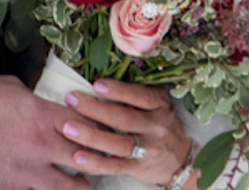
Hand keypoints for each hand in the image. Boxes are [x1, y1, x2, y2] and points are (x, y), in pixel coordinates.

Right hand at [0, 75, 89, 189]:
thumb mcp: (9, 88)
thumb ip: (34, 100)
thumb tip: (44, 105)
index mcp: (42, 117)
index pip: (89, 125)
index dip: (99, 129)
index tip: (102, 131)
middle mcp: (39, 147)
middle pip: (87, 160)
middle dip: (96, 161)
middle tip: (98, 160)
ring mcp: (24, 174)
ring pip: (68, 189)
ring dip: (76, 186)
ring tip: (78, 184)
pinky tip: (41, 188)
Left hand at [60, 78, 196, 187]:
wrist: (179, 160)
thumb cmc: (162, 125)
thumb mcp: (159, 105)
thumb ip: (137, 94)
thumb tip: (102, 80)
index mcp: (160, 106)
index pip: (140, 96)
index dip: (118, 90)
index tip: (96, 84)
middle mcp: (156, 127)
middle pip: (124, 119)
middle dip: (95, 109)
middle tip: (71, 100)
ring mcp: (148, 150)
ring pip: (117, 143)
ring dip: (91, 136)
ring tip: (68, 128)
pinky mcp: (138, 168)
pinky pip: (114, 166)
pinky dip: (95, 162)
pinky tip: (78, 157)